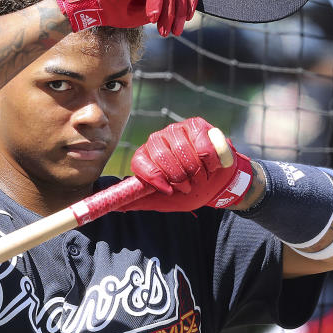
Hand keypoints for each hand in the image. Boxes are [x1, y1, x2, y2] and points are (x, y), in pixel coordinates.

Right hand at [54, 0, 196, 36]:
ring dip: (167, 12)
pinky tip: (152, 18)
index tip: (186, 21)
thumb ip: (167, 5)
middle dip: (177, 12)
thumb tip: (186, 11)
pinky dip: (156, 4)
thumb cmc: (116, 8)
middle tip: (173, 31)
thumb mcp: (149, 9)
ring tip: (162, 29)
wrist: (90, 6)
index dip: (188, 2)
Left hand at [121, 117, 253, 212]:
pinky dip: (211, 162)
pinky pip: (203, 146)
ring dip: (197, 171)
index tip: (169, 190)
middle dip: (179, 177)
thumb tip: (116, 207)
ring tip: (201, 176)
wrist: (216, 184)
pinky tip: (212, 165)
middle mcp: (156, 140)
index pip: (139, 162)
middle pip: (162, 156)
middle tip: (189, 186)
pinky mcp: (196, 125)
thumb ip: (141, 201)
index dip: (154, 177)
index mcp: (144, 156)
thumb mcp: (163, 200)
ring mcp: (175, 130)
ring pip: (183, 150)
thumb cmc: (188, 191)